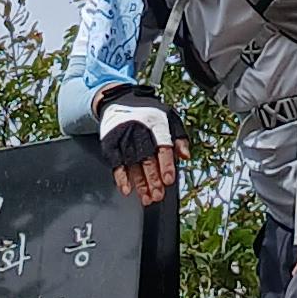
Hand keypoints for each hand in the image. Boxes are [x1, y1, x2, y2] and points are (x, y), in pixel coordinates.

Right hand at [95, 85, 184, 202]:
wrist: (119, 99)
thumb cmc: (148, 112)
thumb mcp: (170, 118)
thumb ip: (180, 137)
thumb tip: (186, 156)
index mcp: (157, 124)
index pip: (163, 146)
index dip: (166, 165)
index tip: (169, 180)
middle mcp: (139, 130)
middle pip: (146, 158)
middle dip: (153, 179)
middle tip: (158, 195)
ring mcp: (123, 136)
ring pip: (132, 163)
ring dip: (139, 183)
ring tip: (146, 198)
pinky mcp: (110, 142)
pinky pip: (115, 162)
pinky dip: (120, 177)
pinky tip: (126, 189)